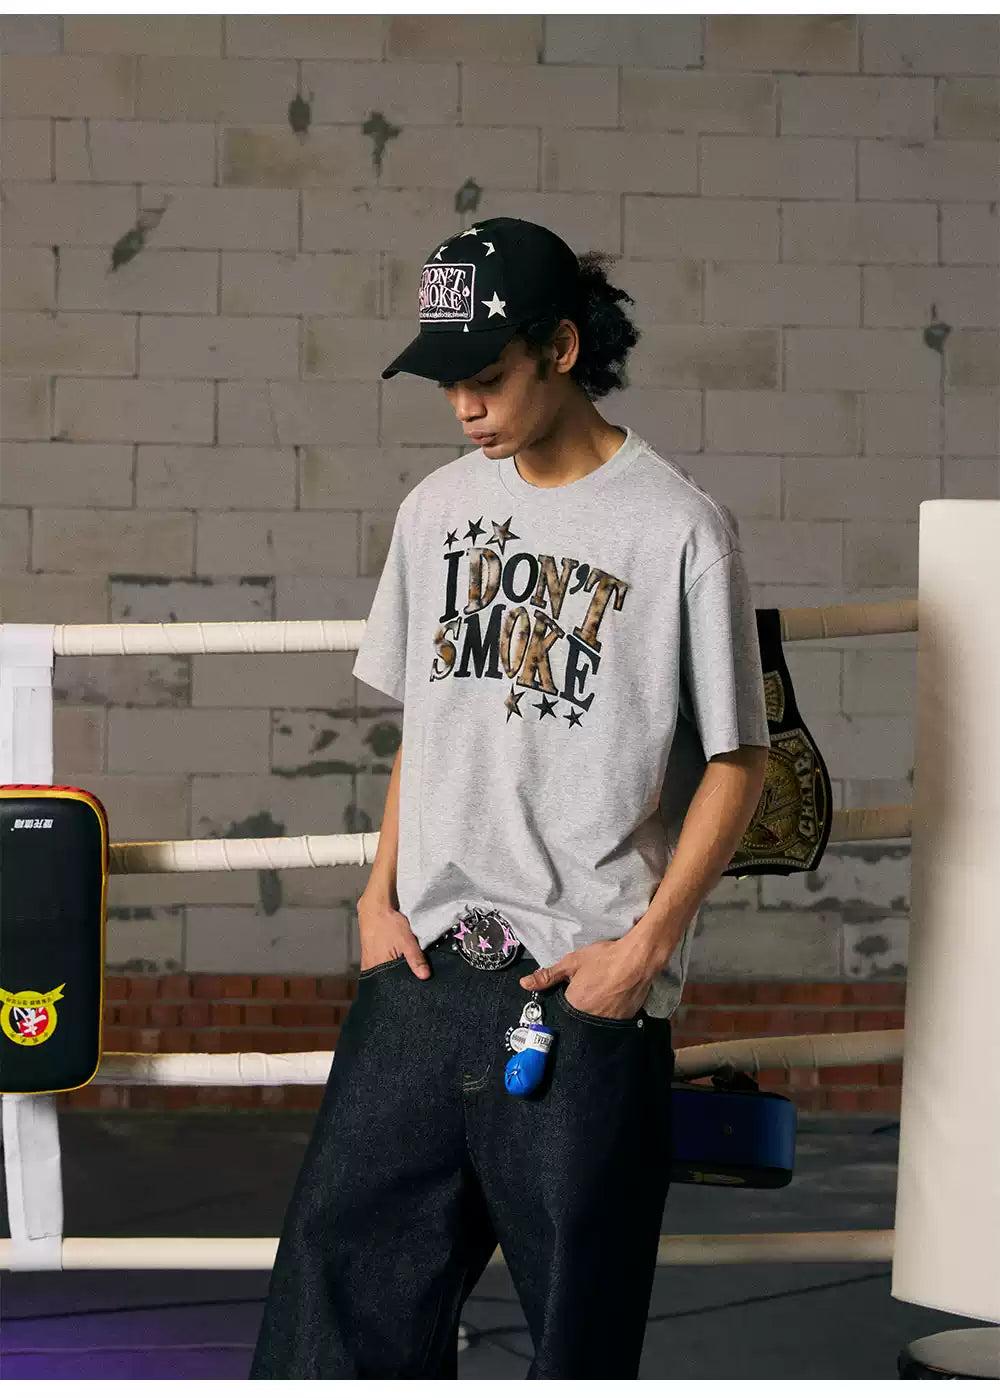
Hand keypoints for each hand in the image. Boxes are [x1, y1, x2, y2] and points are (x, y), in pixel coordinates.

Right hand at [356, 896, 430, 978]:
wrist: (374, 908)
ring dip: (393, 971)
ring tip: (400, 963)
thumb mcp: (406, 941)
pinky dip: (388, 965)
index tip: (413, 982)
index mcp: (378, 969)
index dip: (404, 985)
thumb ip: (416, 959)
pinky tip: (393, 958)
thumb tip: (425, 976)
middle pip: (388, 981)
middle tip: (408, 971)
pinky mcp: (368, 957)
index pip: (392, 986)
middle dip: (399, 979)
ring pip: (384, 974)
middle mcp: (370, 969)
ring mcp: (367, 963)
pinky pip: (380, 967)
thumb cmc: (388, 923)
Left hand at [518, 934, 656, 1018]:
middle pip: (580, 1016)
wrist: (638, 959)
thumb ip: (548, 976)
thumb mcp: (572, 962)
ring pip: (597, 1018)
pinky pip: (613, 1018)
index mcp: (574, 1005)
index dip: (566, 998)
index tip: (573, 989)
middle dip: (582, 1004)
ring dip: (597, 1008)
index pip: (563, 1010)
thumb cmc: (604, 958)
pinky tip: (615, 995)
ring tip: (603, 990)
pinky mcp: (626, 1019)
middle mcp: (591, 1018)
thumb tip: (524, 984)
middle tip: (591, 986)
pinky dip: (612, 1009)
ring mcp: (610, 1021)